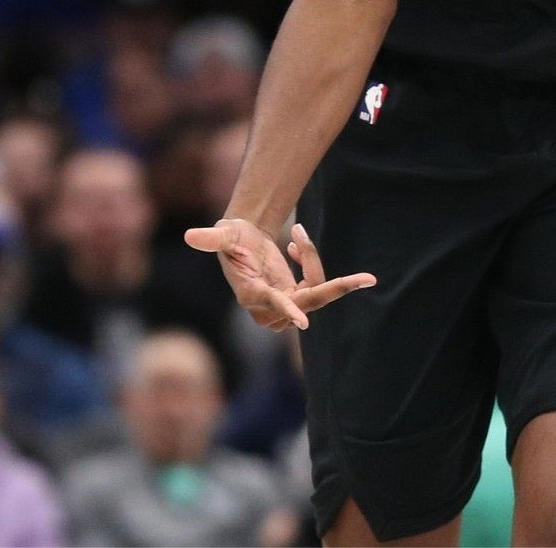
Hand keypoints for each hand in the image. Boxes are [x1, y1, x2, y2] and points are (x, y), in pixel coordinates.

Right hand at [184, 218, 373, 330]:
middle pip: (308, 302)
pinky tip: (293, 242)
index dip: (287, 309)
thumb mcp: (224, 234)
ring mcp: (284, 306)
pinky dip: (309, 260)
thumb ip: (212, 238)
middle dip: (335, 288)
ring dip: (310, 258)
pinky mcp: (296, 300)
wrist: (244, 242)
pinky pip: (318, 284)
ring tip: (296, 233)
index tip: (303, 321)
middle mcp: (267, 307)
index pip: (271, 301)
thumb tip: (190, 236)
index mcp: (249, 292)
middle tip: (366, 279)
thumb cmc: (232, 237)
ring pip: (316, 290)